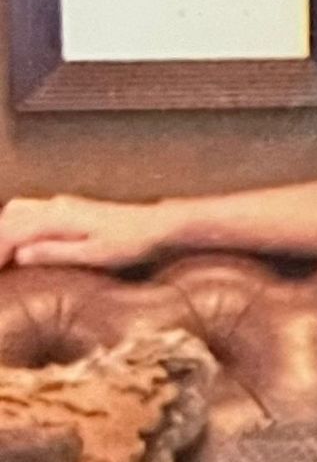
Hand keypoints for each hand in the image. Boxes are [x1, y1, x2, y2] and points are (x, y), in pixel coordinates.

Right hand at [0, 195, 166, 270]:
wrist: (156, 224)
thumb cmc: (130, 243)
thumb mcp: (94, 254)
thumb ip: (55, 252)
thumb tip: (19, 255)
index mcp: (56, 216)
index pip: (10, 232)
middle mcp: (53, 204)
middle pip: (8, 218)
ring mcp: (60, 203)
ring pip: (16, 212)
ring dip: (3, 232)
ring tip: (3, 259)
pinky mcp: (67, 207)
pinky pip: (29, 212)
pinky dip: (14, 226)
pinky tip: (17, 244)